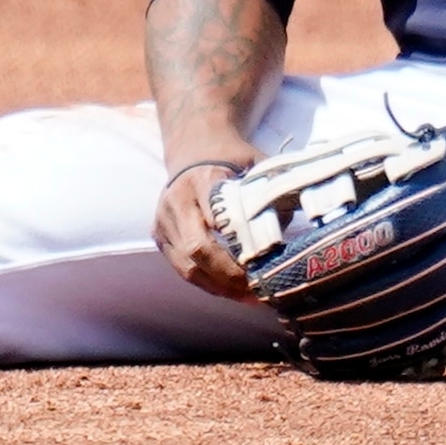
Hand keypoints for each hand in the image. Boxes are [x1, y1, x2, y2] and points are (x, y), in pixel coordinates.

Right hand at [152, 158, 257, 300]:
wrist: (192, 147)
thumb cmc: (228, 157)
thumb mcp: (253, 163)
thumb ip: (268, 192)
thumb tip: (286, 228)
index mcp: (201, 179)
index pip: (214, 217)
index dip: (233, 244)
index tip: (258, 264)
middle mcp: (176, 200)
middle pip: (198, 249)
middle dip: (229, 276)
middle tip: (257, 290)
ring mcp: (164, 220)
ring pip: (188, 267)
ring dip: (219, 287)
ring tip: (248, 297)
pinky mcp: (160, 236)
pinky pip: (183, 269)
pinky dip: (208, 284)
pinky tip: (231, 290)